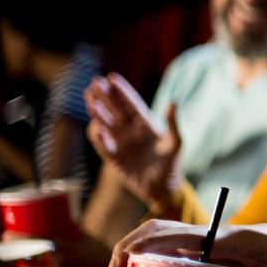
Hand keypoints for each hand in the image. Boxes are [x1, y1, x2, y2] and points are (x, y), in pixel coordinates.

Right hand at [85, 73, 182, 210]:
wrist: (163, 189)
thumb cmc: (172, 165)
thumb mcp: (176, 143)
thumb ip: (173, 123)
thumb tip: (173, 101)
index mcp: (146, 125)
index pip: (131, 105)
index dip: (121, 92)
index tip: (111, 77)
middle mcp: (131, 132)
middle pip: (115, 111)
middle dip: (105, 97)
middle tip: (93, 83)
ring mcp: (122, 144)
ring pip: (106, 125)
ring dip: (98, 113)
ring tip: (90, 101)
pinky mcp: (114, 158)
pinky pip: (104, 146)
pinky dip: (99, 137)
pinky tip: (96, 127)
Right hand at [108, 219, 266, 266]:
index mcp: (222, 237)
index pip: (182, 234)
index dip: (153, 241)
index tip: (129, 254)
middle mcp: (205, 236)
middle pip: (158, 231)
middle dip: (129, 247)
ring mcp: (198, 243)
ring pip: (156, 240)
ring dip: (133, 257)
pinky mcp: (196, 251)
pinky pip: (164, 251)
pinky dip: (145, 264)